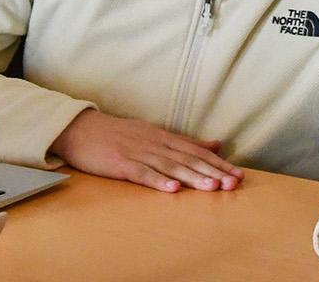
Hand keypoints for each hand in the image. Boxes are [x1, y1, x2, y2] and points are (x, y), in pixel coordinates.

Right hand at [49, 108, 241, 191]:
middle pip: (189, 159)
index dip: (218, 163)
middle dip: (213, 171)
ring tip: (212, 187)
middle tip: (233, 183)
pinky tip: (172, 188)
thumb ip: (185, 142)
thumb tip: (215, 144)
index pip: (197, 151)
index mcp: (164, 137)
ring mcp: (138, 153)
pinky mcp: (121, 164)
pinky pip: (142, 173)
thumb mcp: (154, 134)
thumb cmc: (117, 134)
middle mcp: (155, 144)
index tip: (238, 175)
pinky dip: (158, 181)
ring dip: (192, 177)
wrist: (80, 129)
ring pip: (170, 166)